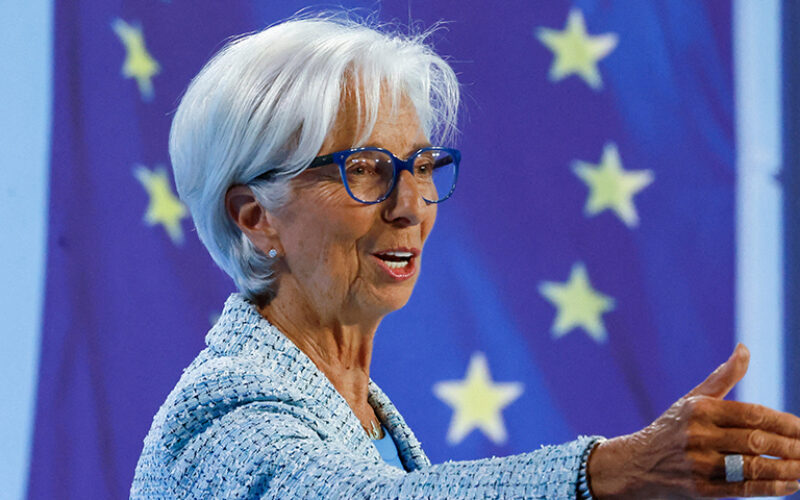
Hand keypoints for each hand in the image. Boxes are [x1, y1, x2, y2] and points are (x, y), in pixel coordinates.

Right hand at [588, 344, 799, 498]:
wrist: (635, 464)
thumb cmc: (672, 428)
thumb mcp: (692, 400)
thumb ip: (723, 377)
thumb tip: (745, 348)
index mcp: (699, 409)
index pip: (752, 414)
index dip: (783, 422)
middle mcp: (697, 435)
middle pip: (756, 441)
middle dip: (789, 446)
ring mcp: (698, 464)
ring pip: (753, 467)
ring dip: (786, 469)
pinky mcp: (700, 490)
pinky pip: (744, 489)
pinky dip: (771, 488)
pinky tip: (791, 484)